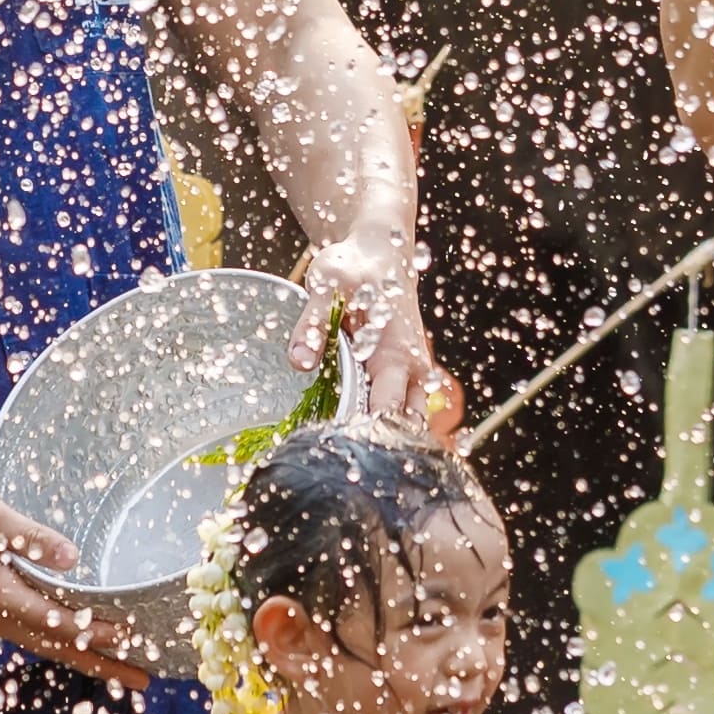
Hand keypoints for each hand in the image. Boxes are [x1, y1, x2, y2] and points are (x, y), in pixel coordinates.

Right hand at [0, 471, 165, 681]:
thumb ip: (28, 535)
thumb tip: (72, 558)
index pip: (56, 621)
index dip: (96, 631)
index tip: (133, 637)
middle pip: (55, 646)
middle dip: (101, 664)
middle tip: (145, 681)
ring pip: (41, 643)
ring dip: (83, 656)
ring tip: (122, 669)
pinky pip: (26, 633)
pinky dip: (58, 641)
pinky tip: (76, 639)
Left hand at [310, 235, 458, 443]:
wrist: (380, 253)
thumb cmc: (354, 267)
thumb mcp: (327, 285)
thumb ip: (312, 324)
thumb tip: (300, 362)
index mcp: (396, 355)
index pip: (387, 413)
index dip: (364, 436)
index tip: (335, 452)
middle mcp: (413, 370)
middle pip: (402, 428)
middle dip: (375, 446)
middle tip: (336, 460)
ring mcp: (414, 374)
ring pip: (408, 423)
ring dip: (384, 437)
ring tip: (345, 452)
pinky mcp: (406, 375)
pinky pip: (403, 412)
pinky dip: (385, 425)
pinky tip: (353, 433)